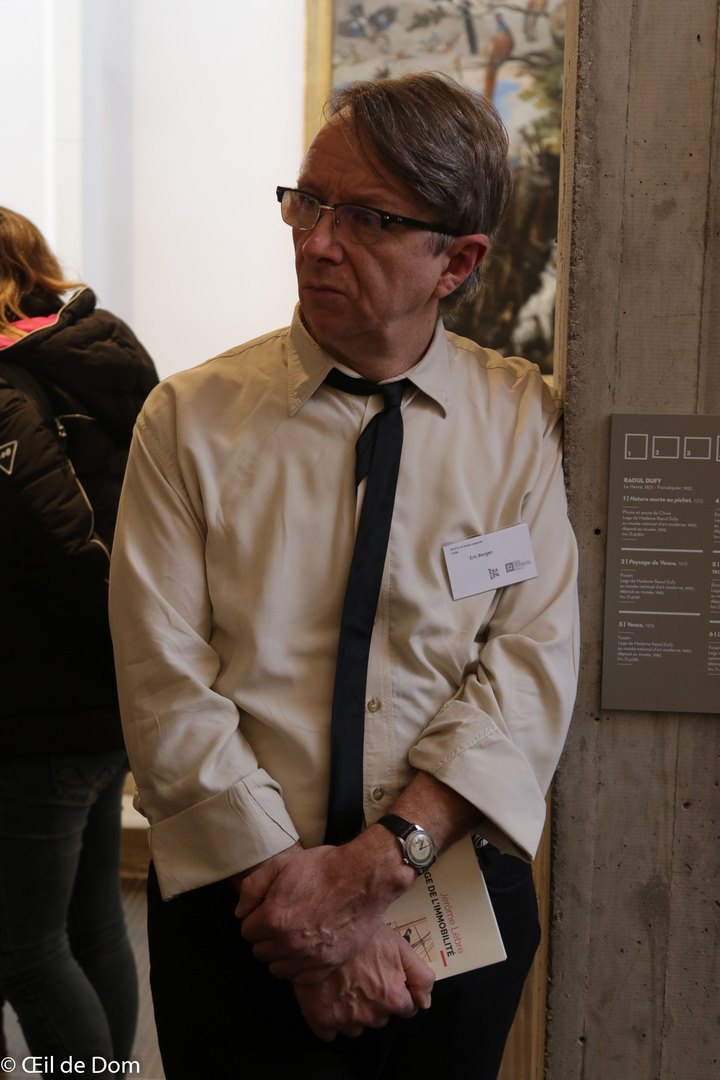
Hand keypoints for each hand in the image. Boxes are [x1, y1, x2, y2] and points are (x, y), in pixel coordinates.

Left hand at [236, 845, 391, 978]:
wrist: (364, 877)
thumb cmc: (324, 868)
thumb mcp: (282, 864)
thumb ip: (253, 887)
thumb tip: (241, 912)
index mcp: (273, 918)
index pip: (247, 932)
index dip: (257, 919)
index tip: (269, 911)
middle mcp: (288, 942)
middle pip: (261, 952)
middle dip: (268, 937)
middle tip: (284, 921)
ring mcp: (309, 957)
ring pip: (278, 968)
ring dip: (282, 954)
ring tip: (296, 935)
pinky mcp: (328, 964)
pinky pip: (301, 978)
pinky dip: (300, 967)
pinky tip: (309, 948)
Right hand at [293, 926, 434, 1040]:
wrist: (320, 933)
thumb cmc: (361, 936)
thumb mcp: (399, 946)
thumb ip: (421, 976)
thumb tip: (425, 1003)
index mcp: (393, 998)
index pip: (406, 1008)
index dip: (397, 990)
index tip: (384, 976)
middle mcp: (371, 1015)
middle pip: (381, 1017)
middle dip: (376, 1001)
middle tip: (363, 975)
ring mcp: (345, 1021)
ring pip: (356, 1026)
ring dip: (353, 1011)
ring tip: (343, 983)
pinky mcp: (321, 1022)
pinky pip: (331, 1031)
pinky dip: (330, 1018)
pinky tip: (328, 996)